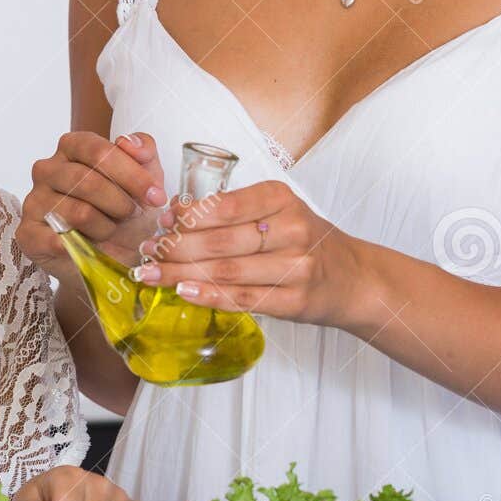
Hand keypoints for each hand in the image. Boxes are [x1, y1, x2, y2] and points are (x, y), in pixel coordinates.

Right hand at [19, 130, 167, 278]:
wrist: (112, 258)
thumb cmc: (125, 213)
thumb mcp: (145, 180)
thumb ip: (144, 152)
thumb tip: (128, 142)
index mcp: (73, 147)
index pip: (98, 151)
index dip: (131, 174)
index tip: (156, 196)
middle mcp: (47, 169)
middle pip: (86, 181)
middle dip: (120, 203)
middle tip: (132, 216)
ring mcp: (34, 200)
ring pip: (77, 212)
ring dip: (105, 227)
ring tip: (110, 231)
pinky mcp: (28, 233)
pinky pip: (53, 239)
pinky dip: (75, 246)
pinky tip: (87, 247)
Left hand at [129, 179, 366, 326]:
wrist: (353, 278)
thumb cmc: (304, 240)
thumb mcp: (276, 211)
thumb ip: (232, 210)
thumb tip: (175, 210)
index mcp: (282, 199)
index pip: (226, 205)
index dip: (187, 216)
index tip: (161, 222)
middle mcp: (292, 230)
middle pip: (220, 241)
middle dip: (176, 248)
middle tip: (147, 252)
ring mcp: (296, 268)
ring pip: (227, 272)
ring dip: (182, 274)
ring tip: (152, 274)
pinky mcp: (295, 301)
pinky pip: (243, 299)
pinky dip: (209, 296)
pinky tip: (184, 293)